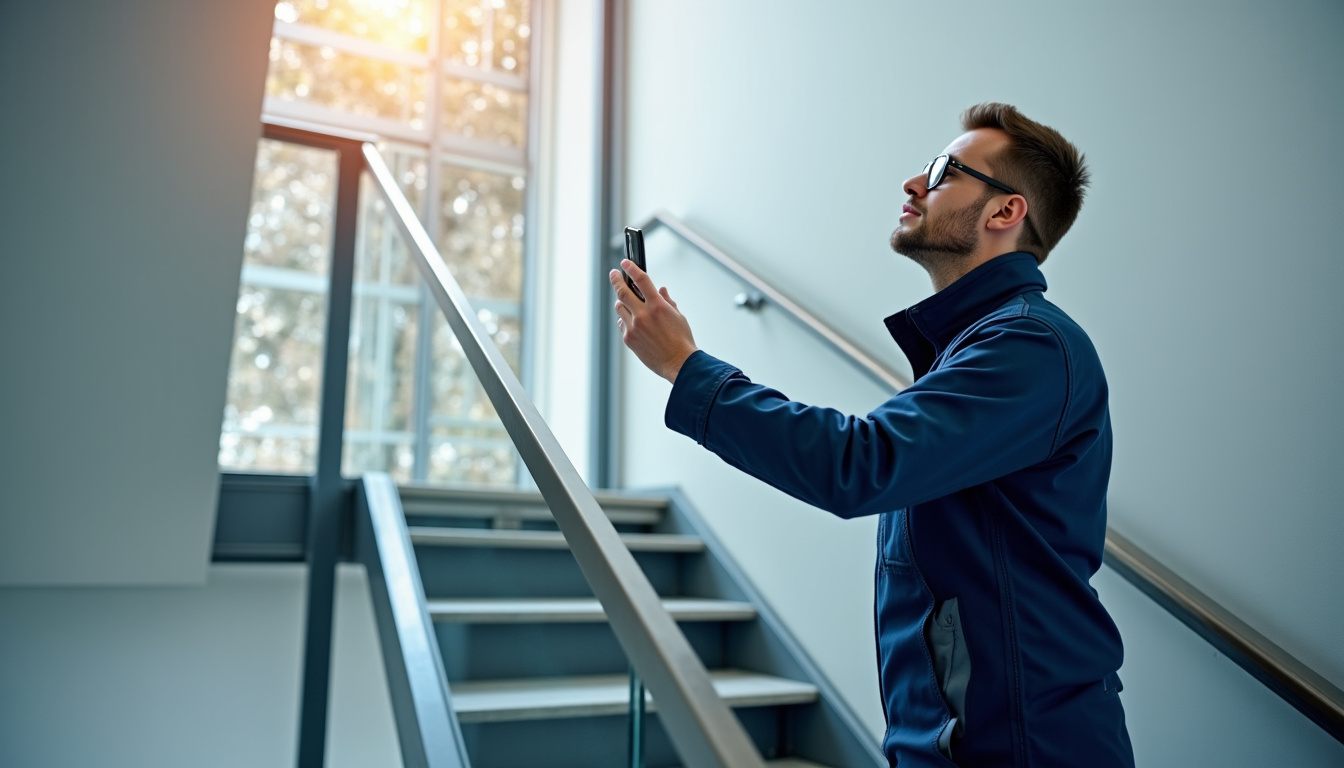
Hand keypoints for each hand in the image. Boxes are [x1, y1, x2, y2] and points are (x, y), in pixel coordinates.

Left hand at [609, 259, 698, 382]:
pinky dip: (626, 320)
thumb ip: (667, 301)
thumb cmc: (681, 340)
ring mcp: (634, 327)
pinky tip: (634, 323)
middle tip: (614, 274)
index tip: (625, 263)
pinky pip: (622, 324)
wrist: (678, 363)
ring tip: (626, 302)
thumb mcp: (678, 316)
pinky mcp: (628, 339)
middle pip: (623, 291)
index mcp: (658, 306)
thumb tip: (661, 290)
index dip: (631, 268)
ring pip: (620, 307)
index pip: (641, 280)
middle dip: (616, 280)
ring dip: (622, 302)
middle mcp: (643, 315)